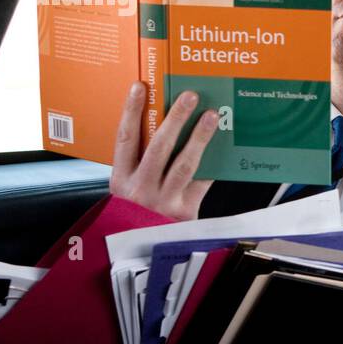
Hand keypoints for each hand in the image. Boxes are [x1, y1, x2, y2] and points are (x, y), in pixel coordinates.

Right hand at [109, 82, 217, 220]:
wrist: (141, 255)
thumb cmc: (135, 217)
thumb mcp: (126, 193)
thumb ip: (138, 166)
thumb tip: (161, 127)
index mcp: (120, 180)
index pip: (125, 139)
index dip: (132, 112)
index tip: (140, 87)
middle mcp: (140, 189)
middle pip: (159, 147)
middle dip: (175, 119)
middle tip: (189, 96)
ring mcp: (163, 201)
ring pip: (184, 164)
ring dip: (199, 138)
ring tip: (211, 117)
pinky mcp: (185, 213)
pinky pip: (202, 183)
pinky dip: (212, 166)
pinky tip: (222, 149)